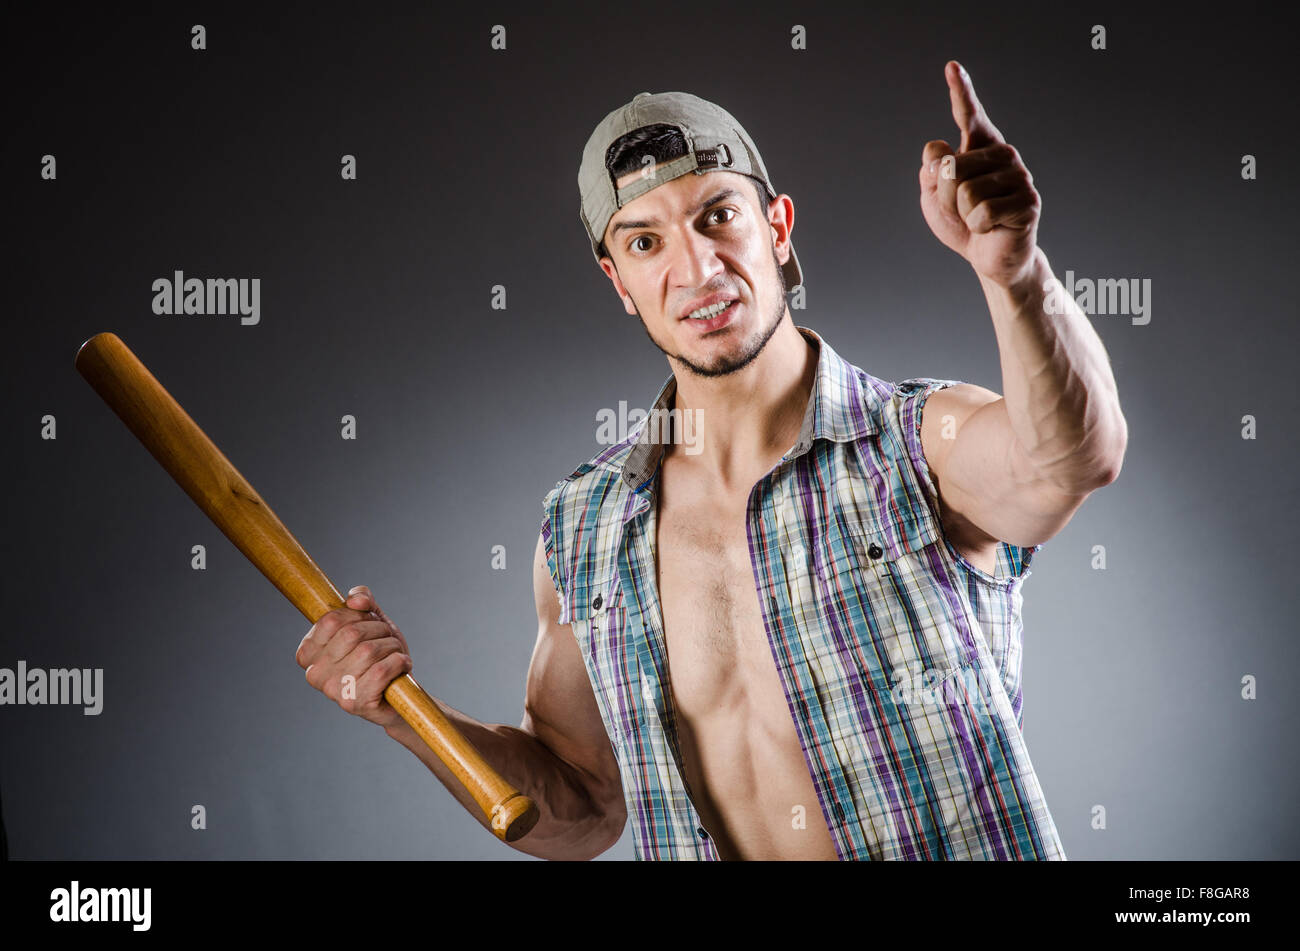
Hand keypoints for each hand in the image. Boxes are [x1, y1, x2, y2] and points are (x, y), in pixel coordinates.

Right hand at [296, 584, 412, 730]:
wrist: (398, 693)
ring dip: (392, 646)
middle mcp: (314, 673)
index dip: (359, 615)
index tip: (370, 623)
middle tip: (388, 639)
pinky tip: (401, 666)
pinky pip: (381, 671)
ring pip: (368, 651)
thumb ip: (362, 602)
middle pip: (351, 634)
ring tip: (395, 654)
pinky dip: (399, 662)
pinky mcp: (354, 703)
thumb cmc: (380, 656)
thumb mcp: (371, 622)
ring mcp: (332, 690)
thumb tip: (355, 599)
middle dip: (379, 630)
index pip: (331, 619)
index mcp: (309, 652)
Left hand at [919, 60, 1040, 288]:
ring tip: (978, 220)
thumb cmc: (962, 224)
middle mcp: (1002, 154)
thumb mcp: (934, 199)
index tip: (952, 67)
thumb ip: (930, 174)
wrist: (989, 258)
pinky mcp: (1027, 201)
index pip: (967, 116)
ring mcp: (1019, 176)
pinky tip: (992, 228)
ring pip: (965, 192)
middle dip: (946, 198)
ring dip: (963, 215)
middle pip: (950, 167)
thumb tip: (938, 151)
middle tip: (963, 211)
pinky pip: (982, 212)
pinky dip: (977, 227)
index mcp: (979, 148)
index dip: (960, 91)